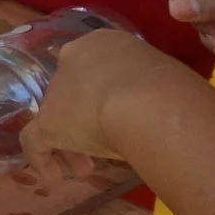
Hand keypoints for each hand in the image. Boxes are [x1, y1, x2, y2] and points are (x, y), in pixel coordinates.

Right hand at [19, 27, 186, 173]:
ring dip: (113, 129)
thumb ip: (37, 139)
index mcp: (76, 49)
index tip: (68, 156)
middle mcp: (110, 46)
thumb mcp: (48, 129)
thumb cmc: (90, 111)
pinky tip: (145, 144)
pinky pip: (151, 102)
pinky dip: (143, 122)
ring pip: (121, 98)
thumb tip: (45, 157)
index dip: (57, 127)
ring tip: (120, 161)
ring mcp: (148, 59)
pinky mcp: (177, 76)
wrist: (154, 110)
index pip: (58, 89)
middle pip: (89, 94)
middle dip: (84, 133)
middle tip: (90, 168)